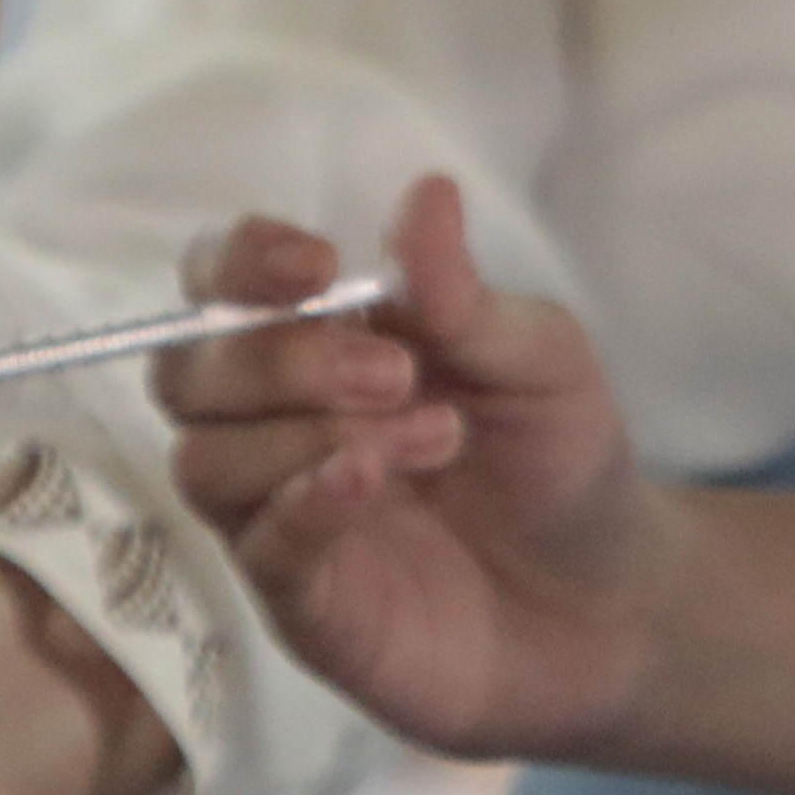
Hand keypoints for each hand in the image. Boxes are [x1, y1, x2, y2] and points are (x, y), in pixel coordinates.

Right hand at [159, 180, 673, 766]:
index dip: (238, 263)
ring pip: (204, 461)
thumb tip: (427, 191)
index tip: (315, 265)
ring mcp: (277, 516)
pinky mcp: (304, 603)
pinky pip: (260, 548)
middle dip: (279, 358)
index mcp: (317, 341)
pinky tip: (369, 481)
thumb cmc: (559, 461)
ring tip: (434, 437)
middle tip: (396, 372)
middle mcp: (274, 424)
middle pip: (185, 372)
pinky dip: (304, 504)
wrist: (608, 603)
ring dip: (306, 433)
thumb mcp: (536, 359)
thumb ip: (463, 294)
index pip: (216, 283)